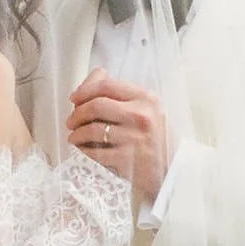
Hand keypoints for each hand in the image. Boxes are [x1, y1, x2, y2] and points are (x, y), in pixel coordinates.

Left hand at [68, 68, 169, 201]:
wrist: (173, 171)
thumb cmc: (157, 138)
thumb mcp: (147, 110)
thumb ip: (122, 93)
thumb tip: (95, 74)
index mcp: (147, 98)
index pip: (107, 85)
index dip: (84, 90)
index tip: (74, 98)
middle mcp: (142, 115)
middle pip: (96, 106)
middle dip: (77, 113)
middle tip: (71, 121)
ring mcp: (135, 138)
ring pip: (93, 129)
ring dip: (77, 134)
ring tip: (74, 137)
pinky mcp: (127, 160)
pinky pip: (95, 152)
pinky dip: (83, 150)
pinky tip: (82, 150)